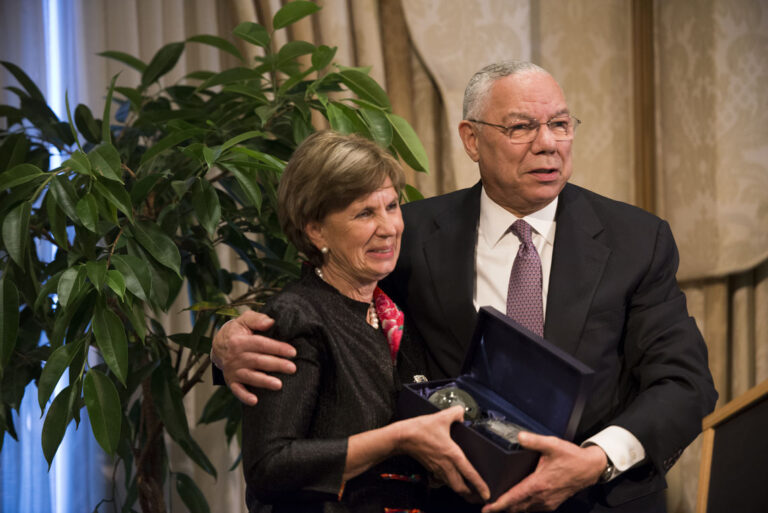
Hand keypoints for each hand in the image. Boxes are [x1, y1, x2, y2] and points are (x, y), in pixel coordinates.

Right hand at [211, 311, 296, 405]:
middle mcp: (236, 357)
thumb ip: (257, 319)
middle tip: (292, 368)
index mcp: (240, 341)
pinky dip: (245, 396)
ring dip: (264, 382)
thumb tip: (270, 322)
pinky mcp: (232, 381)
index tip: (292, 352)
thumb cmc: (237, 331)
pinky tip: (255, 401)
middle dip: (276, 365)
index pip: (261, 344)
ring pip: (251, 376)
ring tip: (279, 385)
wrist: (218, 344)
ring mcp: (233, 370)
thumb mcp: (244, 320)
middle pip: (258, 361)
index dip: (277, 348)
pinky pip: (237, 390)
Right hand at [396, 406, 489, 501]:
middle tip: (480, 497)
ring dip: (461, 490)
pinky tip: (451, 480)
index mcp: (453, 455)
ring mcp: (437, 468)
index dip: (480, 486)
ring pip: (452, 486)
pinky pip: (442, 481)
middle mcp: (446, 465)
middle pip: (461, 487)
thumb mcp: (441, 417)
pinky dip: (449, 483)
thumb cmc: (420, 429)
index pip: (470, 474)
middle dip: (471, 495)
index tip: (487, 494)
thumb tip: (462, 412)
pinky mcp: (430, 468)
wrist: (402, 437)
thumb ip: (456, 413)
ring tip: (469, 492)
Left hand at [482, 432, 605, 511]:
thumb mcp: (553, 445)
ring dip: (511, 508)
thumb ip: (534, 440)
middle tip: (486, 505)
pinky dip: (522, 507)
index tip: (486, 509)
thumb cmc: (572, 457)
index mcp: (538, 484)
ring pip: (524, 510)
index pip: (514, 498)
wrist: (590, 468)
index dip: (499, 505)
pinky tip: (516, 501)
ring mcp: (547, 502)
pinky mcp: (552, 503)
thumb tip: (519, 437)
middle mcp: (542, 497)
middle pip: (516, 507)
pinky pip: (533, 509)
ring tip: (498, 504)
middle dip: (501, 508)